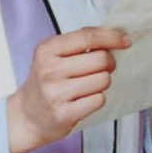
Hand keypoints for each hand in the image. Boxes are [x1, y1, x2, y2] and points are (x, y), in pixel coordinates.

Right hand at [6, 26, 130, 152]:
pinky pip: (99, 100)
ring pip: (103, 80)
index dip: (111, 37)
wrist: (26, 116)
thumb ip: (79, 44)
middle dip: (108, 63)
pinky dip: (97, 98)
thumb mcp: (53, 55)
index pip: (88, 36)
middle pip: (100, 59)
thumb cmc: (46, 82)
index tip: (125, 41)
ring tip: (89, 85)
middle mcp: (49, 70)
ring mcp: (56, 93)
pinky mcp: (64, 114)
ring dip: (102, 82)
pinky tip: (84, 99)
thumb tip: (115, 37)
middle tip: (102, 68)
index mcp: (47, 49)